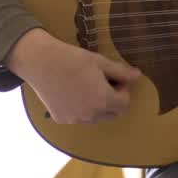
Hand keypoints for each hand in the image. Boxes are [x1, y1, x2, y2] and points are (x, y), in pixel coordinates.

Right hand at [3, 28, 141, 123]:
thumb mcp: (100, 62)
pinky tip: (72, 92)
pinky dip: (80, 109)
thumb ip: (121, 72)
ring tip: (86, 87)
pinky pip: (78, 118)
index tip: (115, 79)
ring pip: (96, 117)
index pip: (124, 104)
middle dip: (112, 100)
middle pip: (112, 113)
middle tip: (102, 83)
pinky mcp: (61, 119)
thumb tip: (138, 76)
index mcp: (103, 101)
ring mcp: (75, 119)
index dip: (123, 90)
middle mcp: (90, 115)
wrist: (39, 62)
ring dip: (97, 106)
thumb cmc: (71, 59)